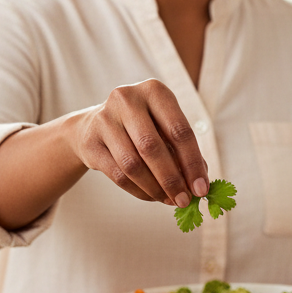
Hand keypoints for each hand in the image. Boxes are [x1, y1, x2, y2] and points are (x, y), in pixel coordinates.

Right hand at [69, 79, 208, 206]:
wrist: (92, 127)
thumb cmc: (141, 128)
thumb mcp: (164, 129)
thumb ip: (182, 152)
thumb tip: (200, 184)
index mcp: (154, 91)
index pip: (179, 130)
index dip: (193, 163)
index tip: (202, 189)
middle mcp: (127, 99)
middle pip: (152, 147)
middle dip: (172, 179)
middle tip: (185, 201)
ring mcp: (104, 119)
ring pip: (133, 164)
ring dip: (155, 188)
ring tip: (169, 200)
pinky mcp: (90, 141)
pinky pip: (118, 175)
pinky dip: (138, 191)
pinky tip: (151, 196)